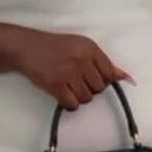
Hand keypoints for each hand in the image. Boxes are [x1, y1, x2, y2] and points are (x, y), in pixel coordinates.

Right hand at [11, 28, 133, 110]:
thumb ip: (102, 61)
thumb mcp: (81, 46)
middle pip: (99, 88)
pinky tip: (63, 94)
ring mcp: (68, 73)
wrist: (27, 47)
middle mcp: (81, 59)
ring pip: (87, 98)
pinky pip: (72, 104)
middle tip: (77, 81)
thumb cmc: (55, 47)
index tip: (93, 78)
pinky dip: (69, 104)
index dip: (103, 80)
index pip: (110, 73)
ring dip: (79, 97)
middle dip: (90, 88)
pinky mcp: (56, 85)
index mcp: (90, 48)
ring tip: (69, 86)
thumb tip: (124, 76)